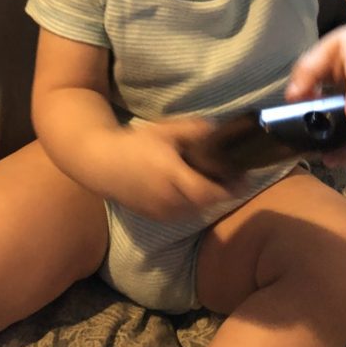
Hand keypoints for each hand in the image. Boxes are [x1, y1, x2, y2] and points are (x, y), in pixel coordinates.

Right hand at [89, 116, 245, 221]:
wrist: (101, 163)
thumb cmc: (133, 144)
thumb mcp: (164, 131)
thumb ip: (193, 130)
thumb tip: (218, 130)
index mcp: (173, 177)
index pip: (210, 192)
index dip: (231, 188)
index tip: (245, 176)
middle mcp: (170, 200)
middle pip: (207, 202)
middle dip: (222, 190)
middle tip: (232, 173)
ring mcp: (162, 212)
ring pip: (195, 208)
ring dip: (207, 196)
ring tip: (212, 177)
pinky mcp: (156, 217)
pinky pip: (183, 211)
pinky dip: (192, 201)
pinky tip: (190, 185)